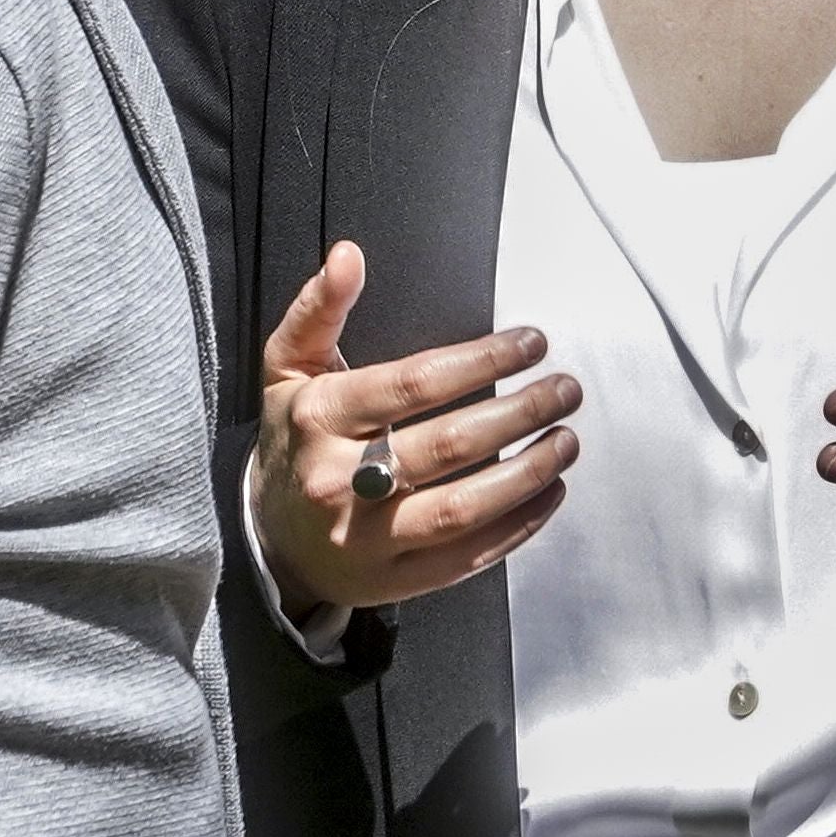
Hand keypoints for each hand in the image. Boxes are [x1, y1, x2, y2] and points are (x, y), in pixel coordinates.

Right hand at [254, 240, 581, 617]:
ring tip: (566, 439)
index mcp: (318, 419)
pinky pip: (468, 555)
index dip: (482, 362)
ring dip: (528, 472)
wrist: (269, 538)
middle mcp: (339, 482)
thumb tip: (348, 256)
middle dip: (519, 412)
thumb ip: (318, 309)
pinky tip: (550, 492)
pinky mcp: (394, 580)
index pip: (414, 384)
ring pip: (462, 507)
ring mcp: (367, 539)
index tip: (530, 344)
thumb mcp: (288, 369)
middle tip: (564, 389)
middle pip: (447, 445)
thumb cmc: (294, 441)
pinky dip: (519, 525)